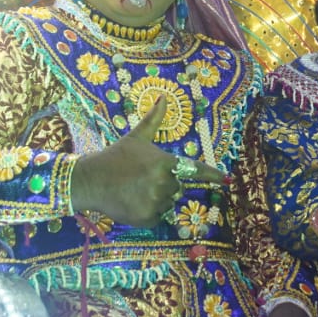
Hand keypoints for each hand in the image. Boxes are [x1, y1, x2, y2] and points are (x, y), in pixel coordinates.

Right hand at [70, 97, 226, 227]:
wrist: (90, 180)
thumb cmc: (115, 157)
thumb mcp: (136, 138)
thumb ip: (153, 120)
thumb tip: (164, 98)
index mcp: (164, 162)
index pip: (194, 170)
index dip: (212, 175)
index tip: (227, 179)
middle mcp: (163, 183)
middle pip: (177, 189)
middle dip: (165, 185)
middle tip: (143, 179)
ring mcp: (155, 202)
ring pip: (167, 204)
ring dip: (156, 200)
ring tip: (135, 190)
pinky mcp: (147, 218)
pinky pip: (157, 217)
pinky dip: (148, 213)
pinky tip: (132, 202)